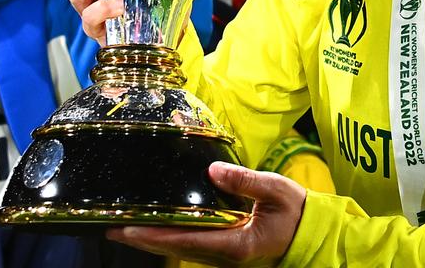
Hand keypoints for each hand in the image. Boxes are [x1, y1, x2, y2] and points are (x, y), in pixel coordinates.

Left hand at [107, 161, 304, 265]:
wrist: (312, 233)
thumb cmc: (297, 212)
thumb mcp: (276, 190)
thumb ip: (246, 181)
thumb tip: (213, 169)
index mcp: (236, 243)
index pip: (186, 239)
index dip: (155, 235)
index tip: (128, 228)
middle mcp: (225, 253)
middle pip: (175, 249)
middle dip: (143, 240)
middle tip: (112, 230)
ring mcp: (225, 254)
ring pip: (180, 250)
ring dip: (152, 241)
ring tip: (124, 230)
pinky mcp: (226, 249)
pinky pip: (191, 246)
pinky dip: (169, 239)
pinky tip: (156, 230)